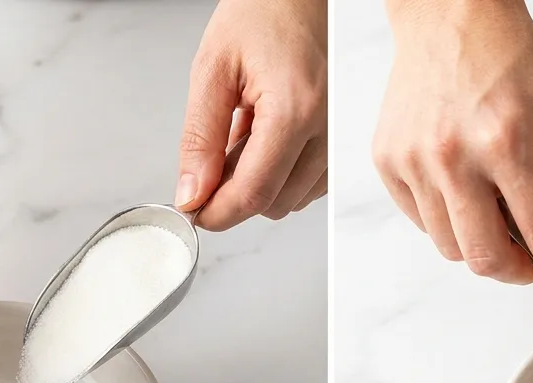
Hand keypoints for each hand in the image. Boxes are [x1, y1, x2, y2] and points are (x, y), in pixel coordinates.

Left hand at [175, 0, 327, 230]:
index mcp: (296, 110)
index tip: (194, 212)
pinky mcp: (340, 138)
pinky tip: (263, 140)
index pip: (255, 193)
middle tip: (209, 163)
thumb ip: (200, 139)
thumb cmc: (263, 12)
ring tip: (240, 138)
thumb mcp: (213, 71)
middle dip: (235, 196)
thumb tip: (192, 193)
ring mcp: (338, 135)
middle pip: (275, 203)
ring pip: (293, 199)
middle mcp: (326, 128)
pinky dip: (280, 174)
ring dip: (259, 185)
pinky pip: (310, 183)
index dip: (217, 212)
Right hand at [373, 0, 532, 329]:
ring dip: (482, 243)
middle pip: (489, 259)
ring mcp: (415, 162)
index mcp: (508, 141)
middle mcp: (456, 156)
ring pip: (453, 248)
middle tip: (531, 253)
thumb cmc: (507, 56)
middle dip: (518, 270)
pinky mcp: (388, 162)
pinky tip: (460, 181)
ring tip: (493, 202)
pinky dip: (449, 219)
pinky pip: (422, 223)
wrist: (448, 15)